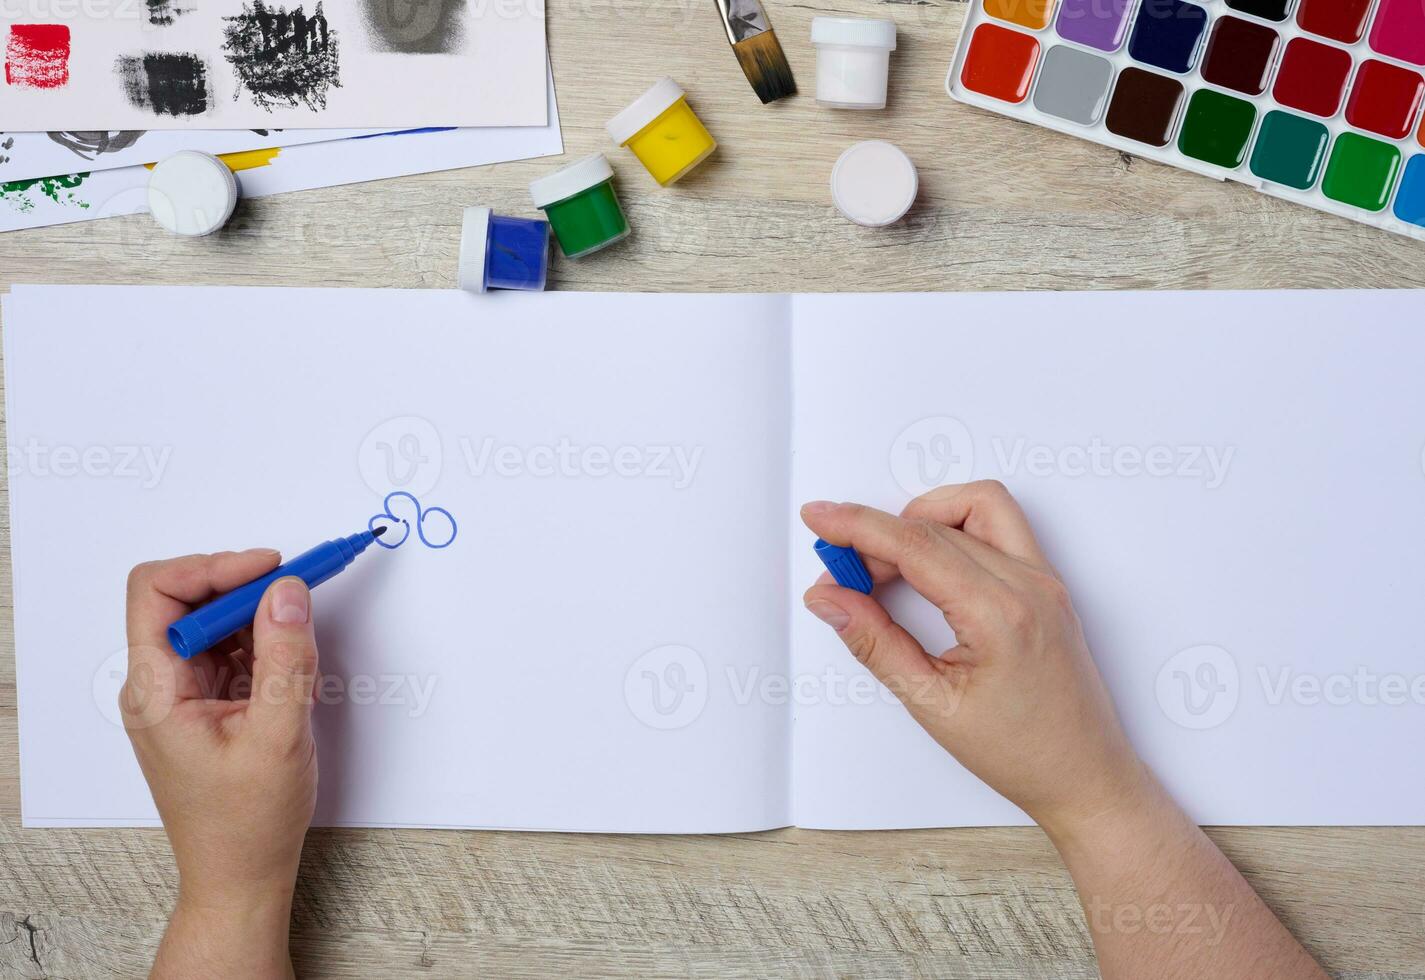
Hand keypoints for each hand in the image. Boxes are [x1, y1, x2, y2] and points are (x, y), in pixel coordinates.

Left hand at [123, 551, 318, 978]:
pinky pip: (231, 650)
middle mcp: (159, 685)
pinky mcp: (207, 703)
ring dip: (257, 615)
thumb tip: (289, 592)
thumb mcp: (278, 736)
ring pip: (212, 622)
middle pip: (186, 599)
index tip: (269, 569)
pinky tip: (292, 664)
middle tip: (296, 589)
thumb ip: (286, 659)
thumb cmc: (248, 824)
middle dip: (243, 586)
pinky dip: (264, 643)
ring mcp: (182, 694)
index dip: (212, 567)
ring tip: (300, 635)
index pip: (157, 592)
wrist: (241, 877)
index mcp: (156, 691)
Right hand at [802, 483, 1326, 978]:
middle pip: (934, 526)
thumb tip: (830, 599)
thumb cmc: (1021, 753)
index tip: (818, 517)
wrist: (1086, 777)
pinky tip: (927, 567)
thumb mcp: (931, 704)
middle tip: (839, 575)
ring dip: (923, 520)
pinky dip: (954, 530)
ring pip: (974, 507)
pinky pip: (997, 527)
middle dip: (876, 537)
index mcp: (1001, 614)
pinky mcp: (1047, 584)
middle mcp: (1029, 584)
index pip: (915, 544)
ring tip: (888, 567)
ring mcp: (1044, 579)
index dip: (857, 525)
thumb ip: (874, 642)